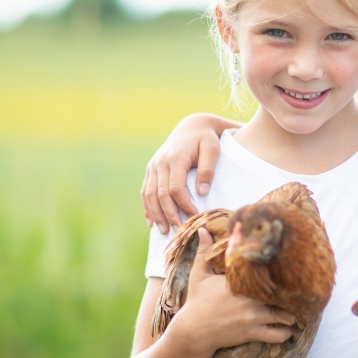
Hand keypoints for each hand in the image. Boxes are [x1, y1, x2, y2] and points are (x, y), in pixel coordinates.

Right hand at [142, 114, 230, 233]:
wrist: (191, 126)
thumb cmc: (206, 139)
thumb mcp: (212, 149)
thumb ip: (207, 169)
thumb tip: (201, 192)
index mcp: (176, 158)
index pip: (176, 188)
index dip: (184, 205)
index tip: (194, 216)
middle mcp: (160, 163)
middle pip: (161, 194)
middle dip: (169, 214)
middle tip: (178, 230)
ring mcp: (153, 166)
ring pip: (150, 194)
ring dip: (156, 214)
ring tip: (163, 231)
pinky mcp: (151, 169)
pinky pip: (145, 191)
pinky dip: (147, 207)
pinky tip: (151, 222)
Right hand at [171, 228, 295, 352]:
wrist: (192, 331)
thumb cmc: (196, 301)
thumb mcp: (198, 275)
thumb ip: (203, 251)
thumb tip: (202, 229)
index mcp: (239, 282)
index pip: (266, 272)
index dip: (281, 270)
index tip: (290, 268)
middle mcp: (249, 299)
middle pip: (281, 294)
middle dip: (293, 293)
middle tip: (301, 290)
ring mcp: (252, 317)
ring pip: (284, 316)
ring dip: (293, 313)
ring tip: (299, 309)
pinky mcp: (252, 333)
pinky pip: (277, 335)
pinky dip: (286, 333)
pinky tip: (289, 329)